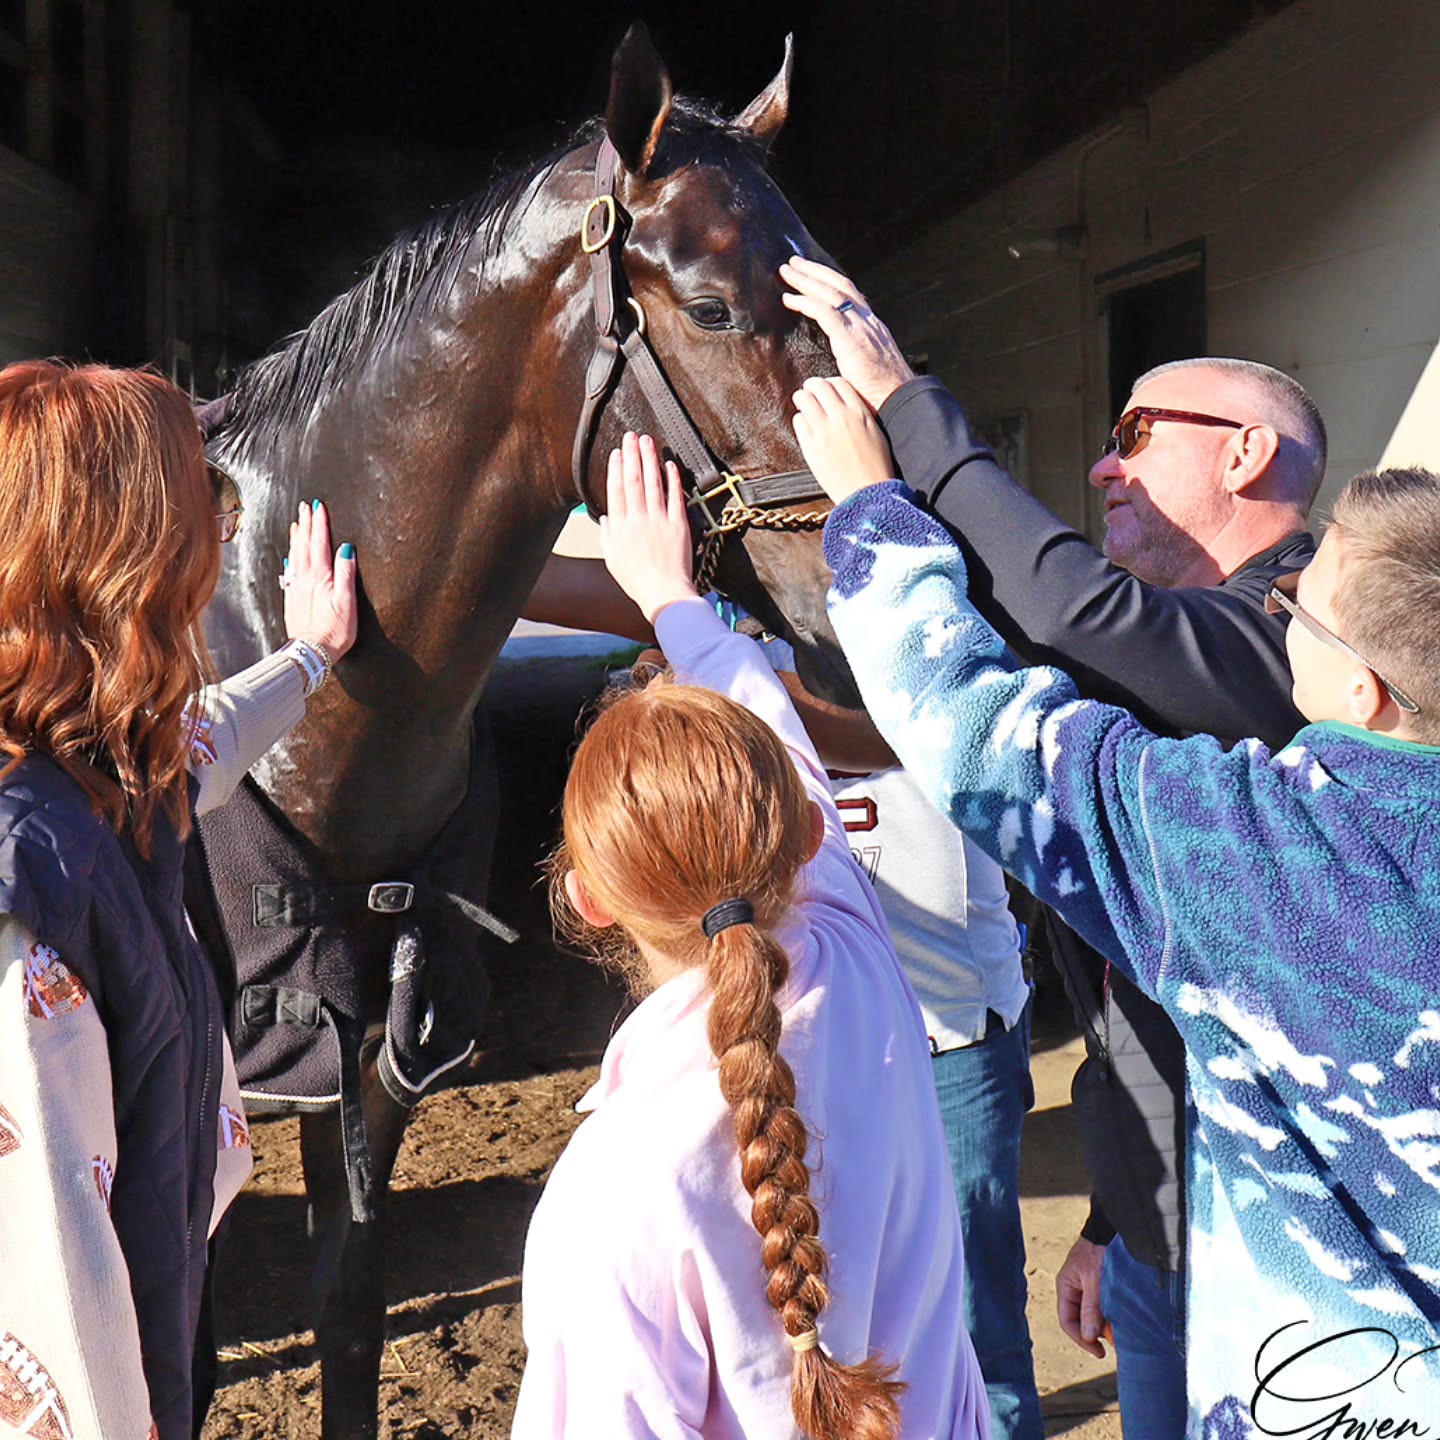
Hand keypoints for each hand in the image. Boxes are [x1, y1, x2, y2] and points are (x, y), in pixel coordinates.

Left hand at [284, 499, 358, 659]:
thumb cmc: (334, 631)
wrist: (311, 652)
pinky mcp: (292, 597)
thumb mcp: (347, 603)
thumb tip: (346, 549)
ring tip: (298, 523)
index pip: (320, 543)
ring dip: (297, 537)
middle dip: (307, 524)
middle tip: (306, 507)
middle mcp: (306, 578)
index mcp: (321, 576)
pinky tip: (291, 554)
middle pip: (305, 545)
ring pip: (295, 555)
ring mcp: (296, 587)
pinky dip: (291, 557)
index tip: (319, 507)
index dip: (320, 524)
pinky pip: (290, 570)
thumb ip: (345, 574)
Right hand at [599, 433, 696, 624]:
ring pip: (652, 483)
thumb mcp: (613, 560)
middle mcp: (637, 520)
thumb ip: (607, 536)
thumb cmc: (637, 581)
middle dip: (631, 455)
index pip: (616, 491)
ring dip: (649, 459)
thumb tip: (604, 518)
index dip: (616, 469)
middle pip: (633, 480)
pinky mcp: (678, 525)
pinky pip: (674, 497)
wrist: (664, 594)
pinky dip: (671, 479)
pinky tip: (669, 464)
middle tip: (631, 435)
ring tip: (647, 441)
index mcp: (619, 528)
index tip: (617, 452)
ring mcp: (658, 521)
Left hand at [779, 256, 915, 409]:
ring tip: (786, 271)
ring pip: (831, 292)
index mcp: (872, 326)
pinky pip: (825, 312)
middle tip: (792, 263)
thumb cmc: (881, 392)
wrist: (898, 398)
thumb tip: (842, 361)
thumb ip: (856, 355)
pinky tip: (789, 300)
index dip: (829, 281)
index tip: (811, 274)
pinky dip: (805, 302)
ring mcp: (861, 327)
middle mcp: (868, 320)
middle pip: (839, 285)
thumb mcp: (869, 365)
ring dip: (806, 280)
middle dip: (814, 272)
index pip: (850, 294)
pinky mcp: (851, 338)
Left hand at [791, 377, 895, 503]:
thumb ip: (858, 414)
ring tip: (803, 404)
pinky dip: (800, 420)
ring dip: (802, 399)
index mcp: (859, 412)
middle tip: (809, 392)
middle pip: (818, 386)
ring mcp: (823, 431)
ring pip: (804, 400)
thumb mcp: (874, 432)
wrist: (867, 492)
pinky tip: (806, 426)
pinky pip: (799, 422)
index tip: (826, 389)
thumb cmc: (875, 466)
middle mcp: (841, 417)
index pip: (838, 383)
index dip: (829, 383)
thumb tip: (841, 404)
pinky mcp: (810, 446)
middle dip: (811, 387)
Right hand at [1056, 1236, 1111, 1359]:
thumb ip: (1091, 1308)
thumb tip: (1088, 1337)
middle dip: (1096, 1333)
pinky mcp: (1100, 1286)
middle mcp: (1074, 1289)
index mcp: (1066, 1286)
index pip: (1067, 1322)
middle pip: (1081, 1321)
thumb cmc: (1100, 1251)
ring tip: (1121, 1327)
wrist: (1112, 1229)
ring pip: (1093, 1315)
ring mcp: (1087, 1288)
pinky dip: (1111, 1315)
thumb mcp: (1094, 1281)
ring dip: (1106, 1324)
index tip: (1100, 1352)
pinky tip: (1122, 1316)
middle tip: (1115, 1340)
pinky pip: (1102, 1307)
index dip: (1082, 1340)